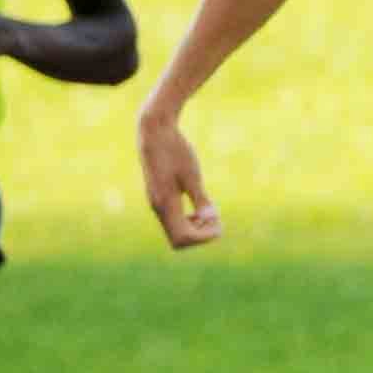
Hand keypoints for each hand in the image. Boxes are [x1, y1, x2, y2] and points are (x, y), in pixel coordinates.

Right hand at [136, 110, 221, 249]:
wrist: (154, 132)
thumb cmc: (175, 151)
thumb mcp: (192, 175)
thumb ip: (200, 199)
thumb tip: (211, 218)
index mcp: (165, 204)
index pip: (183, 238)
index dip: (203, 236)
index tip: (217, 218)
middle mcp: (157, 208)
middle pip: (178, 240)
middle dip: (200, 233)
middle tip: (215, 213)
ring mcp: (156, 203)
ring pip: (175, 230)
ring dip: (195, 226)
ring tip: (209, 208)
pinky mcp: (158, 197)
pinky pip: (173, 219)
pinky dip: (188, 218)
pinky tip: (199, 204)